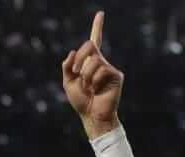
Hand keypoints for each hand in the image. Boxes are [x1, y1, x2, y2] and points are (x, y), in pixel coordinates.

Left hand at [61, 12, 122, 138]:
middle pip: (89, 46)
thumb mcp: (68, 83)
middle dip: (79, 59)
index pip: (94, 41)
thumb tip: (72, 52)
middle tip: (76, 73)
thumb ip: (67, 67)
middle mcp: (101, 62)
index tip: (100, 13)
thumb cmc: (81, 101)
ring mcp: (109, 68)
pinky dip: (94, 81)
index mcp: (90, 62)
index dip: (97, 27)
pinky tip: (97, 90)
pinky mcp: (116, 75)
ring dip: (86, 75)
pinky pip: (101, 70)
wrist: (92, 116)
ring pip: (94, 60)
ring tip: (89, 87)